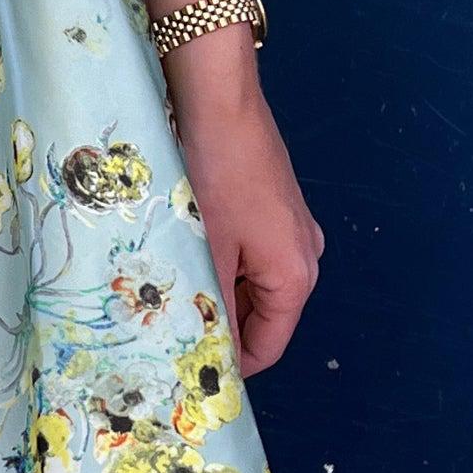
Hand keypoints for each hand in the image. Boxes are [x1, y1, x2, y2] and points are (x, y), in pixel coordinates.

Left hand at [165, 29, 323, 374]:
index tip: (186, 372)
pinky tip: (184, 258)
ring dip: (216, 294)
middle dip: (219, 328)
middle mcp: (305, 256)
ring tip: (169, 299)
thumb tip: (201, 353)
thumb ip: (208, 308)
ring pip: (252, 286)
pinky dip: (222, 266)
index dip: (229, 366)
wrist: (220, 101)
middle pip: (262, 318)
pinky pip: (250, 256)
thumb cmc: (214, 174)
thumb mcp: (206, 251)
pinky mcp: (275, 208)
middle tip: (167, 337)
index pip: (268, 348)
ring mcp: (292, 230)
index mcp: (297, 276)